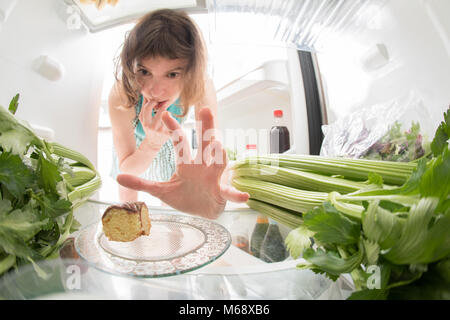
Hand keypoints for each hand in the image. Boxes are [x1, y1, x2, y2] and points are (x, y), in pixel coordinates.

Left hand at [117, 107, 249, 218]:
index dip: (174, 129)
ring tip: (219, 147)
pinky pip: (229, 192)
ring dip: (220, 155)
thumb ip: (142, 183)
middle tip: (205, 109)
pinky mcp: (221, 193)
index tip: (165, 113)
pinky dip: (236, 195)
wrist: (202, 213)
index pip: (180, 142)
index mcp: (187, 163)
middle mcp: (202, 166)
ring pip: (218, 162)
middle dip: (205, 127)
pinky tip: (243, 197)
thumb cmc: (185, 197)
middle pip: (204, 143)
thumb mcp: (161, 191)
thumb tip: (118, 176)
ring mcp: (213, 178)